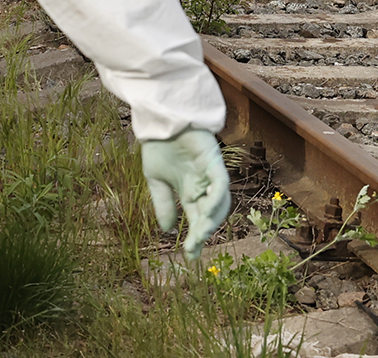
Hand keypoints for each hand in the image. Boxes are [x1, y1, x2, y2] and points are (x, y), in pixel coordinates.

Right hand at [141, 128, 230, 259]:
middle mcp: (204, 186)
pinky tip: (206, 212)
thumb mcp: (155, 180)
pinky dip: (217, 199)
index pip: (197, 219)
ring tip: (201, 233)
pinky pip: (221, 185)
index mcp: (190, 191)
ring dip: (212, 219)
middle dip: (203, 232)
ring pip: (220, 203)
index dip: (195, 238)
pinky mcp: (214, 162)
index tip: (189, 256)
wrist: (158, 120)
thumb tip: (168, 230)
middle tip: (193, 247)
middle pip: (210, 215)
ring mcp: (211, 175)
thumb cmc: (158, 146)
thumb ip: (164, 204)